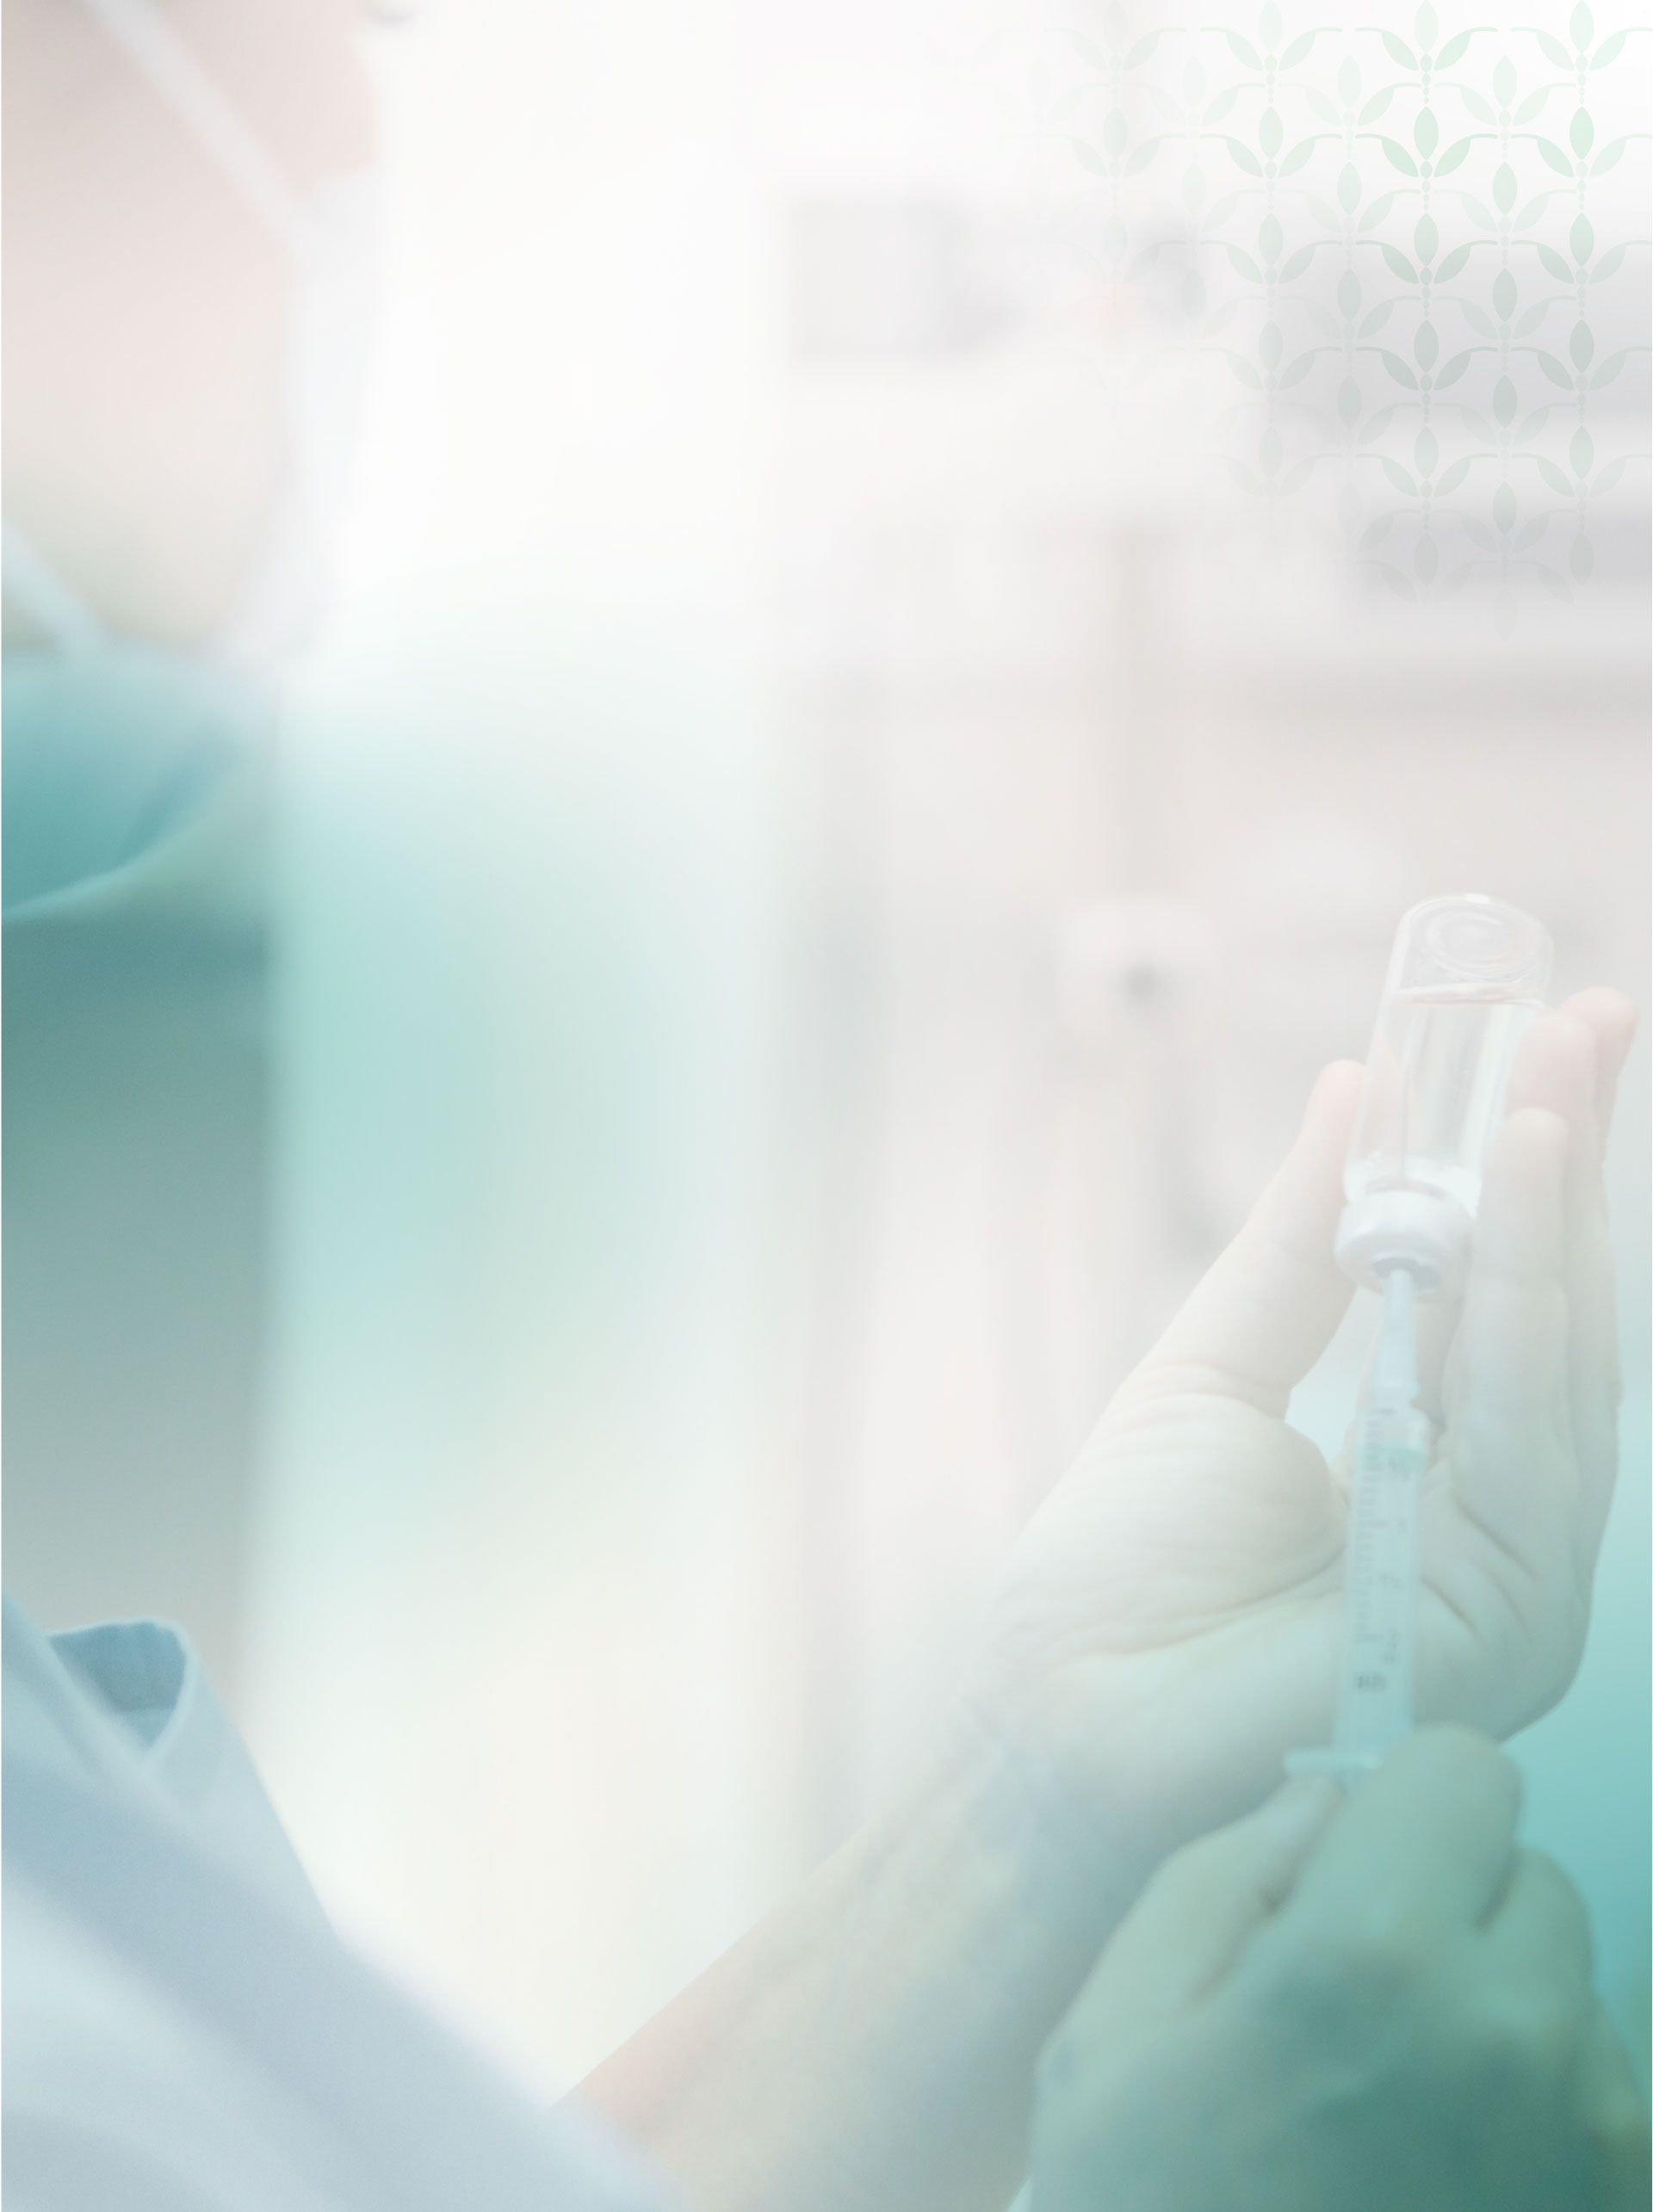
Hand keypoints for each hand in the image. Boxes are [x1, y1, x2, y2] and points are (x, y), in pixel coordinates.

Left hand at [967, 991, 1635, 1906]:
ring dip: (1559, 1223)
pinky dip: (1524, 1316)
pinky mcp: (1502, 1617)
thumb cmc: (1124, 1557)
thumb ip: (1304, 1239)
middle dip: (1574, 1168)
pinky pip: (1525, 1442)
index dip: (1541, 1170)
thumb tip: (1359, 1089)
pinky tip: (1518, 1210)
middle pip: (1561, 1318)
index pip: (1511, 1294)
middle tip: (1589, 1027)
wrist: (1065, 1703)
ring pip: (1561, 1368)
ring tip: (1550, 1095)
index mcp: (1440, 1457)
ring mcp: (1515, 1575)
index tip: (1562, 1038)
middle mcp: (1498, 1516)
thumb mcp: (1220, 1359)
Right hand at [1031, 1729, 1650, 2211]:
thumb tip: (1326, 1798)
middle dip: (1453, 1909)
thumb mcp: (1117, 2034)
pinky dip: (1544, 2117)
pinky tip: (1450, 2184)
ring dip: (1505, 2020)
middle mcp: (1519, 2038)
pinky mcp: (1620, 2209)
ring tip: (1400, 2124)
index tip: (1351, 1871)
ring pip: (1574, 1995)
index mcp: (1376, 1959)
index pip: (1468, 1768)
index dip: (1400, 1807)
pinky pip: (1605, 2103)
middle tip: (1358, 2013)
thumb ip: (1226, 1874)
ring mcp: (1598, 2145)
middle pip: (1530, 1874)